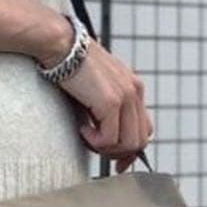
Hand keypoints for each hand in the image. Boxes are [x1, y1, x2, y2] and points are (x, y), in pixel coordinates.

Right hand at [38, 32, 153, 172]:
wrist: (61, 45)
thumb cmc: (71, 64)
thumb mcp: (96, 87)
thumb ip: (106, 108)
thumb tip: (104, 136)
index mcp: (133, 87)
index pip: (145, 129)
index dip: (132, 149)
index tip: (117, 161)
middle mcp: (135, 91)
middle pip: (140, 140)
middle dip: (119, 153)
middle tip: (96, 148)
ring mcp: (125, 96)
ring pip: (128, 143)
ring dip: (105, 148)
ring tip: (86, 136)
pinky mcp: (111, 102)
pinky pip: (110, 138)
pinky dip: (95, 141)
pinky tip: (82, 128)